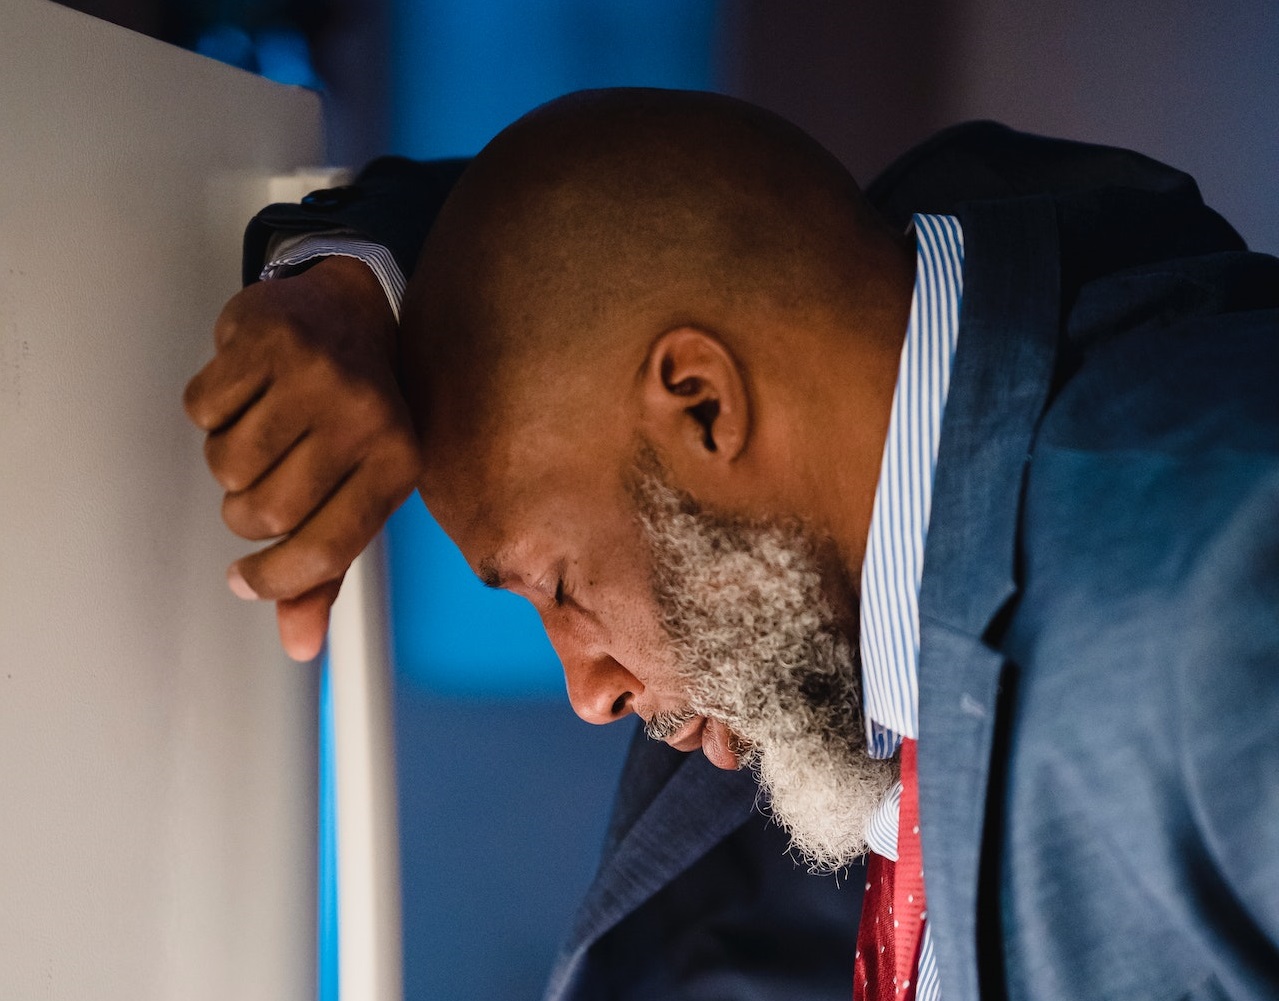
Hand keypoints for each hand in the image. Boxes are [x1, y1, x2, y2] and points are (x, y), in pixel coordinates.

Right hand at [184, 256, 418, 660]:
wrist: (359, 306)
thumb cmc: (363, 410)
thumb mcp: (362, 488)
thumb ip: (327, 568)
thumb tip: (301, 646)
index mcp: (398, 465)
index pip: (324, 552)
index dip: (274, 581)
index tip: (245, 580)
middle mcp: (365, 420)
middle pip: (262, 513)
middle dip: (246, 510)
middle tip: (266, 478)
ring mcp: (316, 375)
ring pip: (225, 465)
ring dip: (228, 460)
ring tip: (263, 429)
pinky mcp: (267, 337)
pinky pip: (201, 410)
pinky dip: (210, 410)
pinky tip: (248, 390)